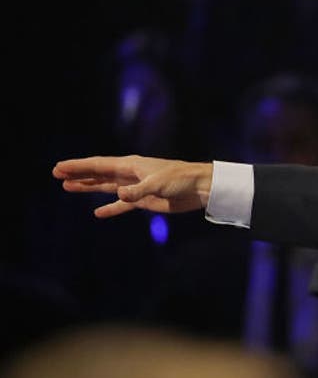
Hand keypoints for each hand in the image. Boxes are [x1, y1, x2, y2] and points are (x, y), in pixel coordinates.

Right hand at [52, 155, 214, 217]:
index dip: (78, 166)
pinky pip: (122, 204)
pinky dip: (111, 208)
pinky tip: (98, 213)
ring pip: (106, 186)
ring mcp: (136, 187)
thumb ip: (137, 191)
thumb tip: (120, 195)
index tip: (59, 168)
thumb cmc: (181, 179)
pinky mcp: (144, 200)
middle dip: (78, 174)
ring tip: (68, 187)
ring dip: (88, 187)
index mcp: (131, 165)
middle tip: (57, 174)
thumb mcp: (158, 184)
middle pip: (98, 173)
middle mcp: (130, 174)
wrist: (200, 188)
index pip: (99, 165)